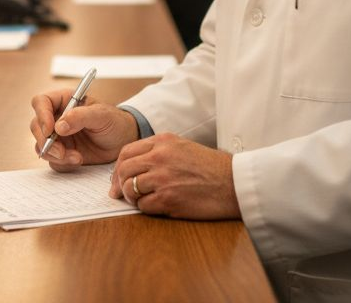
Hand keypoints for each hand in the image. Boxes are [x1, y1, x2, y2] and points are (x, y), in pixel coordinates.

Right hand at [30, 89, 139, 171]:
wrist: (123, 143)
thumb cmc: (115, 122)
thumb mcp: (102, 115)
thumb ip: (81, 116)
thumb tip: (59, 126)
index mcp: (65, 101)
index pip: (41, 102)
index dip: (41, 115)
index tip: (50, 129)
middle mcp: (57, 118)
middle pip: (36, 126)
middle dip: (45, 141)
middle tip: (61, 151)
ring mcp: (58, 137)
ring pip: (41, 146)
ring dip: (55, 155)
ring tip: (77, 157)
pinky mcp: (62, 153)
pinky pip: (52, 160)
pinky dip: (63, 163)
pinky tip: (79, 160)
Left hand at [109, 133, 240, 219]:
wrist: (234, 183)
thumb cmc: (212, 167)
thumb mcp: (183, 147)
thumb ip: (159, 151)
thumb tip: (135, 167)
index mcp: (162, 141)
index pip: (126, 152)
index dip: (118, 168)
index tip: (117, 179)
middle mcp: (159, 157)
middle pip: (124, 170)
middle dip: (119, 184)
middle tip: (120, 194)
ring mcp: (162, 178)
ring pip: (130, 188)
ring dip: (132, 197)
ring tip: (141, 200)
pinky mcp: (167, 199)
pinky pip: (142, 206)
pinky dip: (145, 208)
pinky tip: (156, 206)